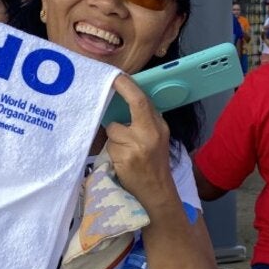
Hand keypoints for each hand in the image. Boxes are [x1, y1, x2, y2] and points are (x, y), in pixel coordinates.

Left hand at [103, 75, 174, 209]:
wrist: (156, 193)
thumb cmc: (153, 165)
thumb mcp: (156, 140)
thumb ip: (144, 122)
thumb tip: (124, 102)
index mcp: (159, 126)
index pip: (143, 100)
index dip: (128, 86)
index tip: (117, 76)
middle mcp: (151, 133)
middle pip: (134, 104)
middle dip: (121, 91)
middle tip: (110, 83)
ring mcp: (138, 146)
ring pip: (114, 129)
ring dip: (113, 139)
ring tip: (123, 151)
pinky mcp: (126, 158)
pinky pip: (110, 146)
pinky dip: (112, 152)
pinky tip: (121, 162)